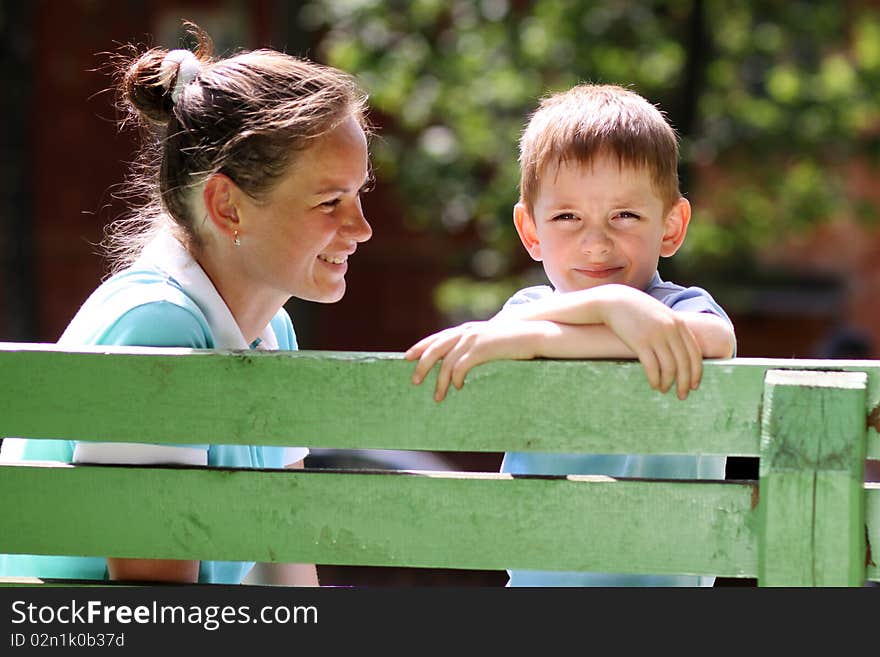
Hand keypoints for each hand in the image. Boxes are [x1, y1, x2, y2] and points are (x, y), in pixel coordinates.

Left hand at [405, 320, 543, 400]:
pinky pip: (460, 366)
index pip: (437, 337)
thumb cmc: (516, 342)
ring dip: (440, 381)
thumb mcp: (492, 341)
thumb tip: (464, 361)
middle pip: (435, 348)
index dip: (421, 346)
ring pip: (446, 361)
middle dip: (422, 364)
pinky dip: (455, 378)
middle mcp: (467, 331)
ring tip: (437, 396)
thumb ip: (477, 346)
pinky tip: (457, 388)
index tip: (408, 357)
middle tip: (414, 381)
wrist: (536, 335)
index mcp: (467, 328)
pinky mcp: (481, 349)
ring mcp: (474, 339)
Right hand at [596, 287, 702, 399]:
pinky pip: (652, 367)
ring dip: (668, 383)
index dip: (696, 372)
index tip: (694, 386)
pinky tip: (653, 385)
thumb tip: (680, 353)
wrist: (614, 301)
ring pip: (669, 368)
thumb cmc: (637, 311)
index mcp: (679, 323)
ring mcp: (656, 336)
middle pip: (684, 363)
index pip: (695, 353)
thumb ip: (673, 330)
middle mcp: (670, 330)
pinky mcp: (640, 342)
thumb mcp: (660, 316)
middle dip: (685, 383)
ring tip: (663, 390)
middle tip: (682, 396)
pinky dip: (655, 379)